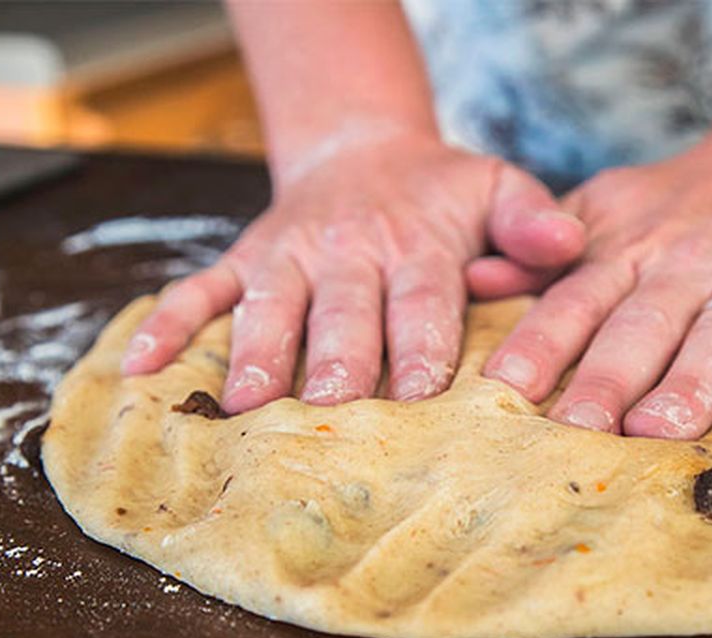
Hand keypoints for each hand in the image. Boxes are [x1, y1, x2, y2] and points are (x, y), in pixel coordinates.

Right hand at [121, 128, 584, 413]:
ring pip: (268, 307)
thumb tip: (568, 245)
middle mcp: (346, 250)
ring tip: (245, 406)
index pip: (420, 298)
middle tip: (333, 413)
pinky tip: (143, 369)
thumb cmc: (440, 190)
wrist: (362, 150)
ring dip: (255, 355)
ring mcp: (286, 255)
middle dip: (338, 364)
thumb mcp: (496, 186)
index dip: (420, 344)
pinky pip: (198, 288)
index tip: (421, 393)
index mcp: (413, 242)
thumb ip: (532, 219)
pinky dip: (169, 325)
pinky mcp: (243, 258)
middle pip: (343, 313)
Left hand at [484, 127, 711, 437]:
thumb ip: (541, 253)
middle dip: (607, 378)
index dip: (542, 345)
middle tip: (576, 432)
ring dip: (695, 382)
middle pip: (644, 325)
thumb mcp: (602, 207)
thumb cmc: (681, 201)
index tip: (506, 393)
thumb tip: (473, 280)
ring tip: (664, 431)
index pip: (576, 301)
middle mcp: (689, 261)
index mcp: (629, 248)